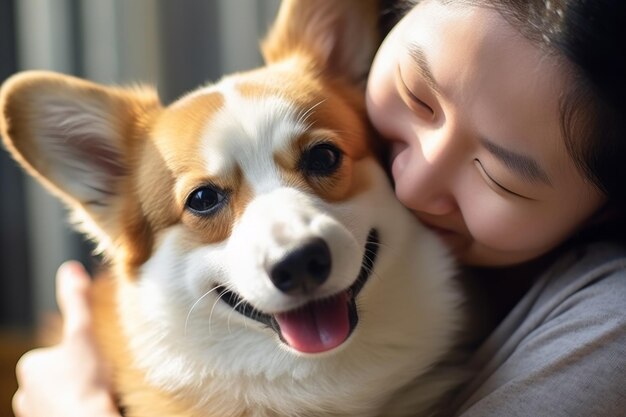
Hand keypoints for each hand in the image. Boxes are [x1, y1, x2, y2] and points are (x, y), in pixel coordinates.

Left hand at [12, 261, 120, 416]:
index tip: (96, 362)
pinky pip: (61, 416)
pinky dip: (74, 413)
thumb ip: (77, 301)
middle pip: (56, 378)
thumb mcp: (84, 333)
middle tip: (99, 380)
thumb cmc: (86, 383)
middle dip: (75, 378)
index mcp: (30, 365)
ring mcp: (33, 416)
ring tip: (97, 398)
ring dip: (75, 398)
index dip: (79, 355)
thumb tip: (70, 268)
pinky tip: (91, 411)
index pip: (55, 353)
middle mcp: (23, 394)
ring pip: (57, 401)